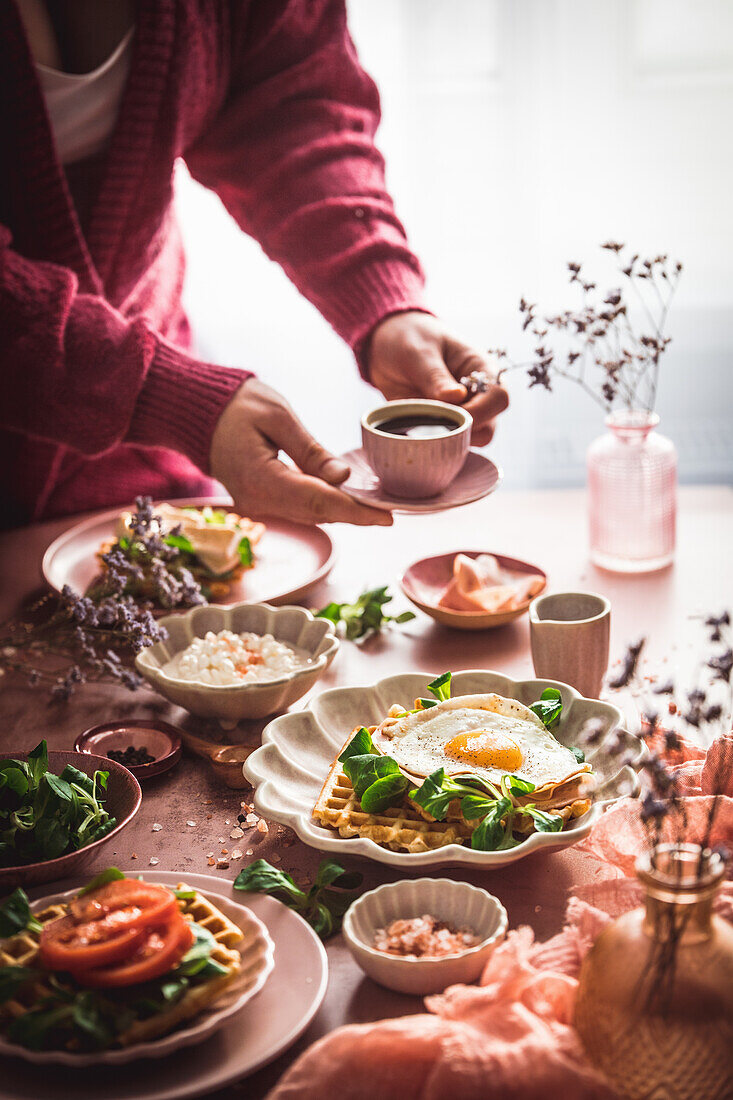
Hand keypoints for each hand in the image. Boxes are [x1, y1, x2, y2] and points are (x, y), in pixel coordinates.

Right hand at [210, 379, 391, 525]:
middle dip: (354, 516)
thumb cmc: (236, 406)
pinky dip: (324, 506)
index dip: (355, 511)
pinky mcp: (261, 499)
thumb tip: (342, 478)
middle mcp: (259, 501)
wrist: (199, 412)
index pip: (318, 502)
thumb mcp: (278, 417)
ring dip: (342, 513)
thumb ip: (311, 450)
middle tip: (390, 514)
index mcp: (262, 480)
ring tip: (376, 509)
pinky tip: (347, 501)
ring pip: (309, 515)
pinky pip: (298, 508)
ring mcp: (258, 504)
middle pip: (316, 515)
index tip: (386, 516)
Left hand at [366, 312, 508, 445]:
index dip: (481, 412)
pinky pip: (445, 446)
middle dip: (462, 431)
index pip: (499, 397)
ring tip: (418, 423)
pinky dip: (431, 444)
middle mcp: (477, 395)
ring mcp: (459, 413)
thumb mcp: (418, 352)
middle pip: (489, 427)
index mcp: (480, 369)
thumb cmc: (408, 338)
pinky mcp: (441, 427)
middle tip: (429, 422)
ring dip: (446, 440)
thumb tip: (457, 398)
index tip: (452, 414)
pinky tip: (412, 431)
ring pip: (469, 441)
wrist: (384, 348)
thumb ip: (435, 376)